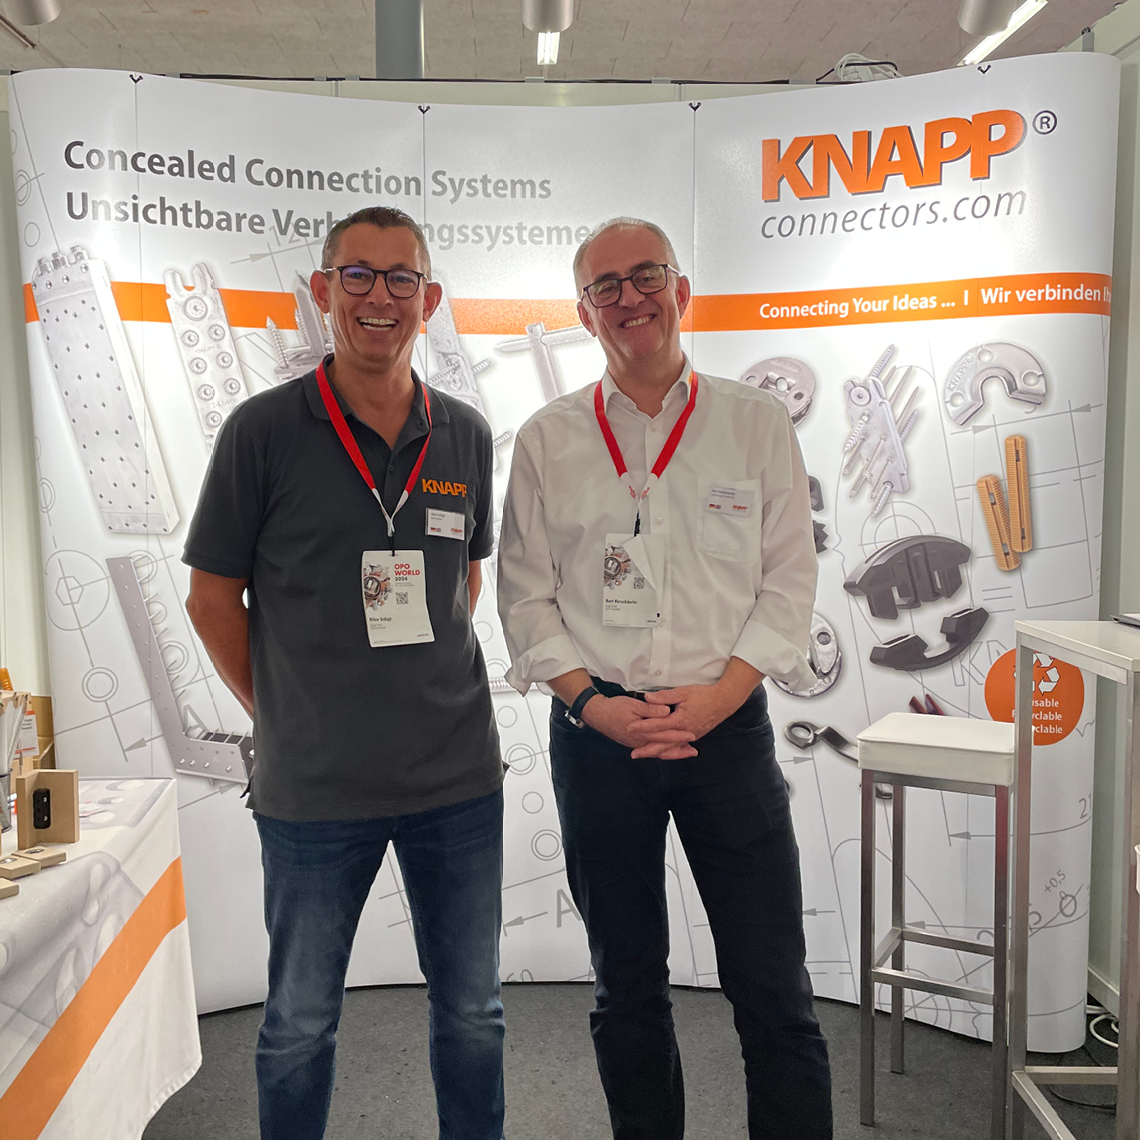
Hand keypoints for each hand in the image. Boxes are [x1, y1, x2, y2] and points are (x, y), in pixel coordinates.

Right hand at [581, 695, 697, 759]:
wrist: (597, 715)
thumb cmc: (615, 707)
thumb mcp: (633, 704)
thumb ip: (650, 709)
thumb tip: (666, 711)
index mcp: (642, 732)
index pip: (664, 735)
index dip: (679, 735)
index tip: (692, 735)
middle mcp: (640, 741)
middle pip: (663, 748)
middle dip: (679, 750)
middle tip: (694, 751)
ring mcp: (636, 744)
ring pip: (658, 751)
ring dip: (672, 752)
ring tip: (686, 753)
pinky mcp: (634, 743)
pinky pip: (651, 750)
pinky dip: (661, 751)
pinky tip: (668, 750)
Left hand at [639, 682, 746, 756]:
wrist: (724, 701)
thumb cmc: (704, 695)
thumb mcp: (683, 692)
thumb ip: (665, 696)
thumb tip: (647, 698)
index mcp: (680, 720)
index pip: (657, 726)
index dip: (642, 727)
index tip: (630, 728)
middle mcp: (684, 732)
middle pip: (662, 744)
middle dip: (647, 749)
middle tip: (633, 754)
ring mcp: (690, 736)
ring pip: (671, 748)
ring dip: (657, 752)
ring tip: (645, 755)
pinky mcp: (695, 736)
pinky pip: (679, 747)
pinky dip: (670, 751)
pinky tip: (663, 754)